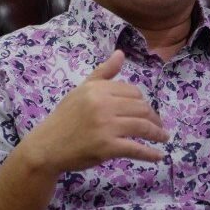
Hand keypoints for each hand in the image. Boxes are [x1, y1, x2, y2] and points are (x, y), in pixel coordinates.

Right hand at [21, 50, 168, 175]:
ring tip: (163, 138)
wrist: (46, 147)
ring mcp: (105, 126)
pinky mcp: (107, 147)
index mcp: (98, 89)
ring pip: (142, 127)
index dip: (143, 102)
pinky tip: (158, 156)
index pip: (133, 92)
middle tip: (159, 127)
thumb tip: (120, 53)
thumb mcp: (82, 90)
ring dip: (157, 134)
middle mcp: (103, 104)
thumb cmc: (65, 118)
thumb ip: (103, 73)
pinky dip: (150, 153)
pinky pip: (136, 149)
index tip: (147, 112)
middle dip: (154, 118)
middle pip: (141, 108)